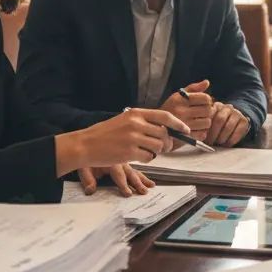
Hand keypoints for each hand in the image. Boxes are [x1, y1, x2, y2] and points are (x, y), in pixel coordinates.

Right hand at [60, 108, 186, 172]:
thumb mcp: (125, 120)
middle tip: (163, 147)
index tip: (185, 130)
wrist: (86, 144)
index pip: (165, 116)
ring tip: (146, 151)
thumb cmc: (105, 133)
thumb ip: (144, 123)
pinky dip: (147, 158)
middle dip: (167, 142)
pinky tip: (137, 156)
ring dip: (157, 151)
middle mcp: (136, 124)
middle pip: (164, 133)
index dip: (178, 124)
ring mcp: (133, 138)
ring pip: (158, 146)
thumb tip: (166, 130)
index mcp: (136, 113)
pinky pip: (149, 157)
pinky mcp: (129, 152)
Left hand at [76, 164, 154, 196]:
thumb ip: (88, 179)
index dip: (123, 184)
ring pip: (135, 169)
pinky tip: (149, 179)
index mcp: (110, 160)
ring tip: (151, 185)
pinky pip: (136, 167)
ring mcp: (123, 160)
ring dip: (143, 178)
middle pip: (130, 172)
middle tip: (144, 191)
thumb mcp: (84, 168)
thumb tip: (90, 190)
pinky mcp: (125, 160)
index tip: (128, 193)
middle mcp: (119, 160)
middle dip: (137, 183)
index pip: (118, 174)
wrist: (86, 144)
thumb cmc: (86, 157)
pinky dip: (143, 173)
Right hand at [160, 80, 212, 138]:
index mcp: (180, 99)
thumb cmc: (169, 110)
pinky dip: (201, 133)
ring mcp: (183, 125)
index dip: (207, 100)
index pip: (205, 98)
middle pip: (208, 110)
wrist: (155, 128)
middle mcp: (181, 111)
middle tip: (203, 113)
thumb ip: (193, 88)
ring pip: (207, 123)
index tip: (204, 103)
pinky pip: (203, 134)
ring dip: (205, 122)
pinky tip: (196, 130)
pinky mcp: (185, 137)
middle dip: (208, 111)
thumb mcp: (177, 96)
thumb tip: (207, 82)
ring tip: (199, 121)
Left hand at [205, 102, 249, 146]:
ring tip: (218, 143)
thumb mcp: (210, 122)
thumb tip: (198, 135)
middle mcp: (227, 107)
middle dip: (213, 134)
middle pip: (219, 120)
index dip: (206, 126)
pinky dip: (231, 140)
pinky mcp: (244, 121)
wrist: (236, 121)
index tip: (202, 135)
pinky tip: (227, 144)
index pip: (209, 114)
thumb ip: (204, 126)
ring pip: (228, 126)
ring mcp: (236, 113)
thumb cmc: (218, 124)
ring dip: (222, 138)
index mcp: (216, 106)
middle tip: (210, 142)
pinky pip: (238, 131)